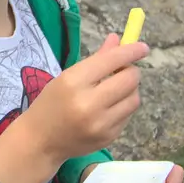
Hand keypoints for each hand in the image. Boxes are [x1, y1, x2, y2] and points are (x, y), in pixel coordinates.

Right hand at [27, 33, 147, 161]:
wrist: (40, 141)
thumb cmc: (51, 103)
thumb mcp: (67, 77)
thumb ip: (96, 59)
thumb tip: (119, 40)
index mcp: (73, 82)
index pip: (111, 61)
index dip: (131, 51)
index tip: (143, 47)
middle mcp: (88, 103)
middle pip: (129, 80)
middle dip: (131, 71)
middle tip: (123, 70)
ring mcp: (100, 124)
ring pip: (134, 98)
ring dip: (129, 90)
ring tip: (115, 90)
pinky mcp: (108, 137)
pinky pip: (127, 115)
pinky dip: (123, 107)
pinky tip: (108, 108)